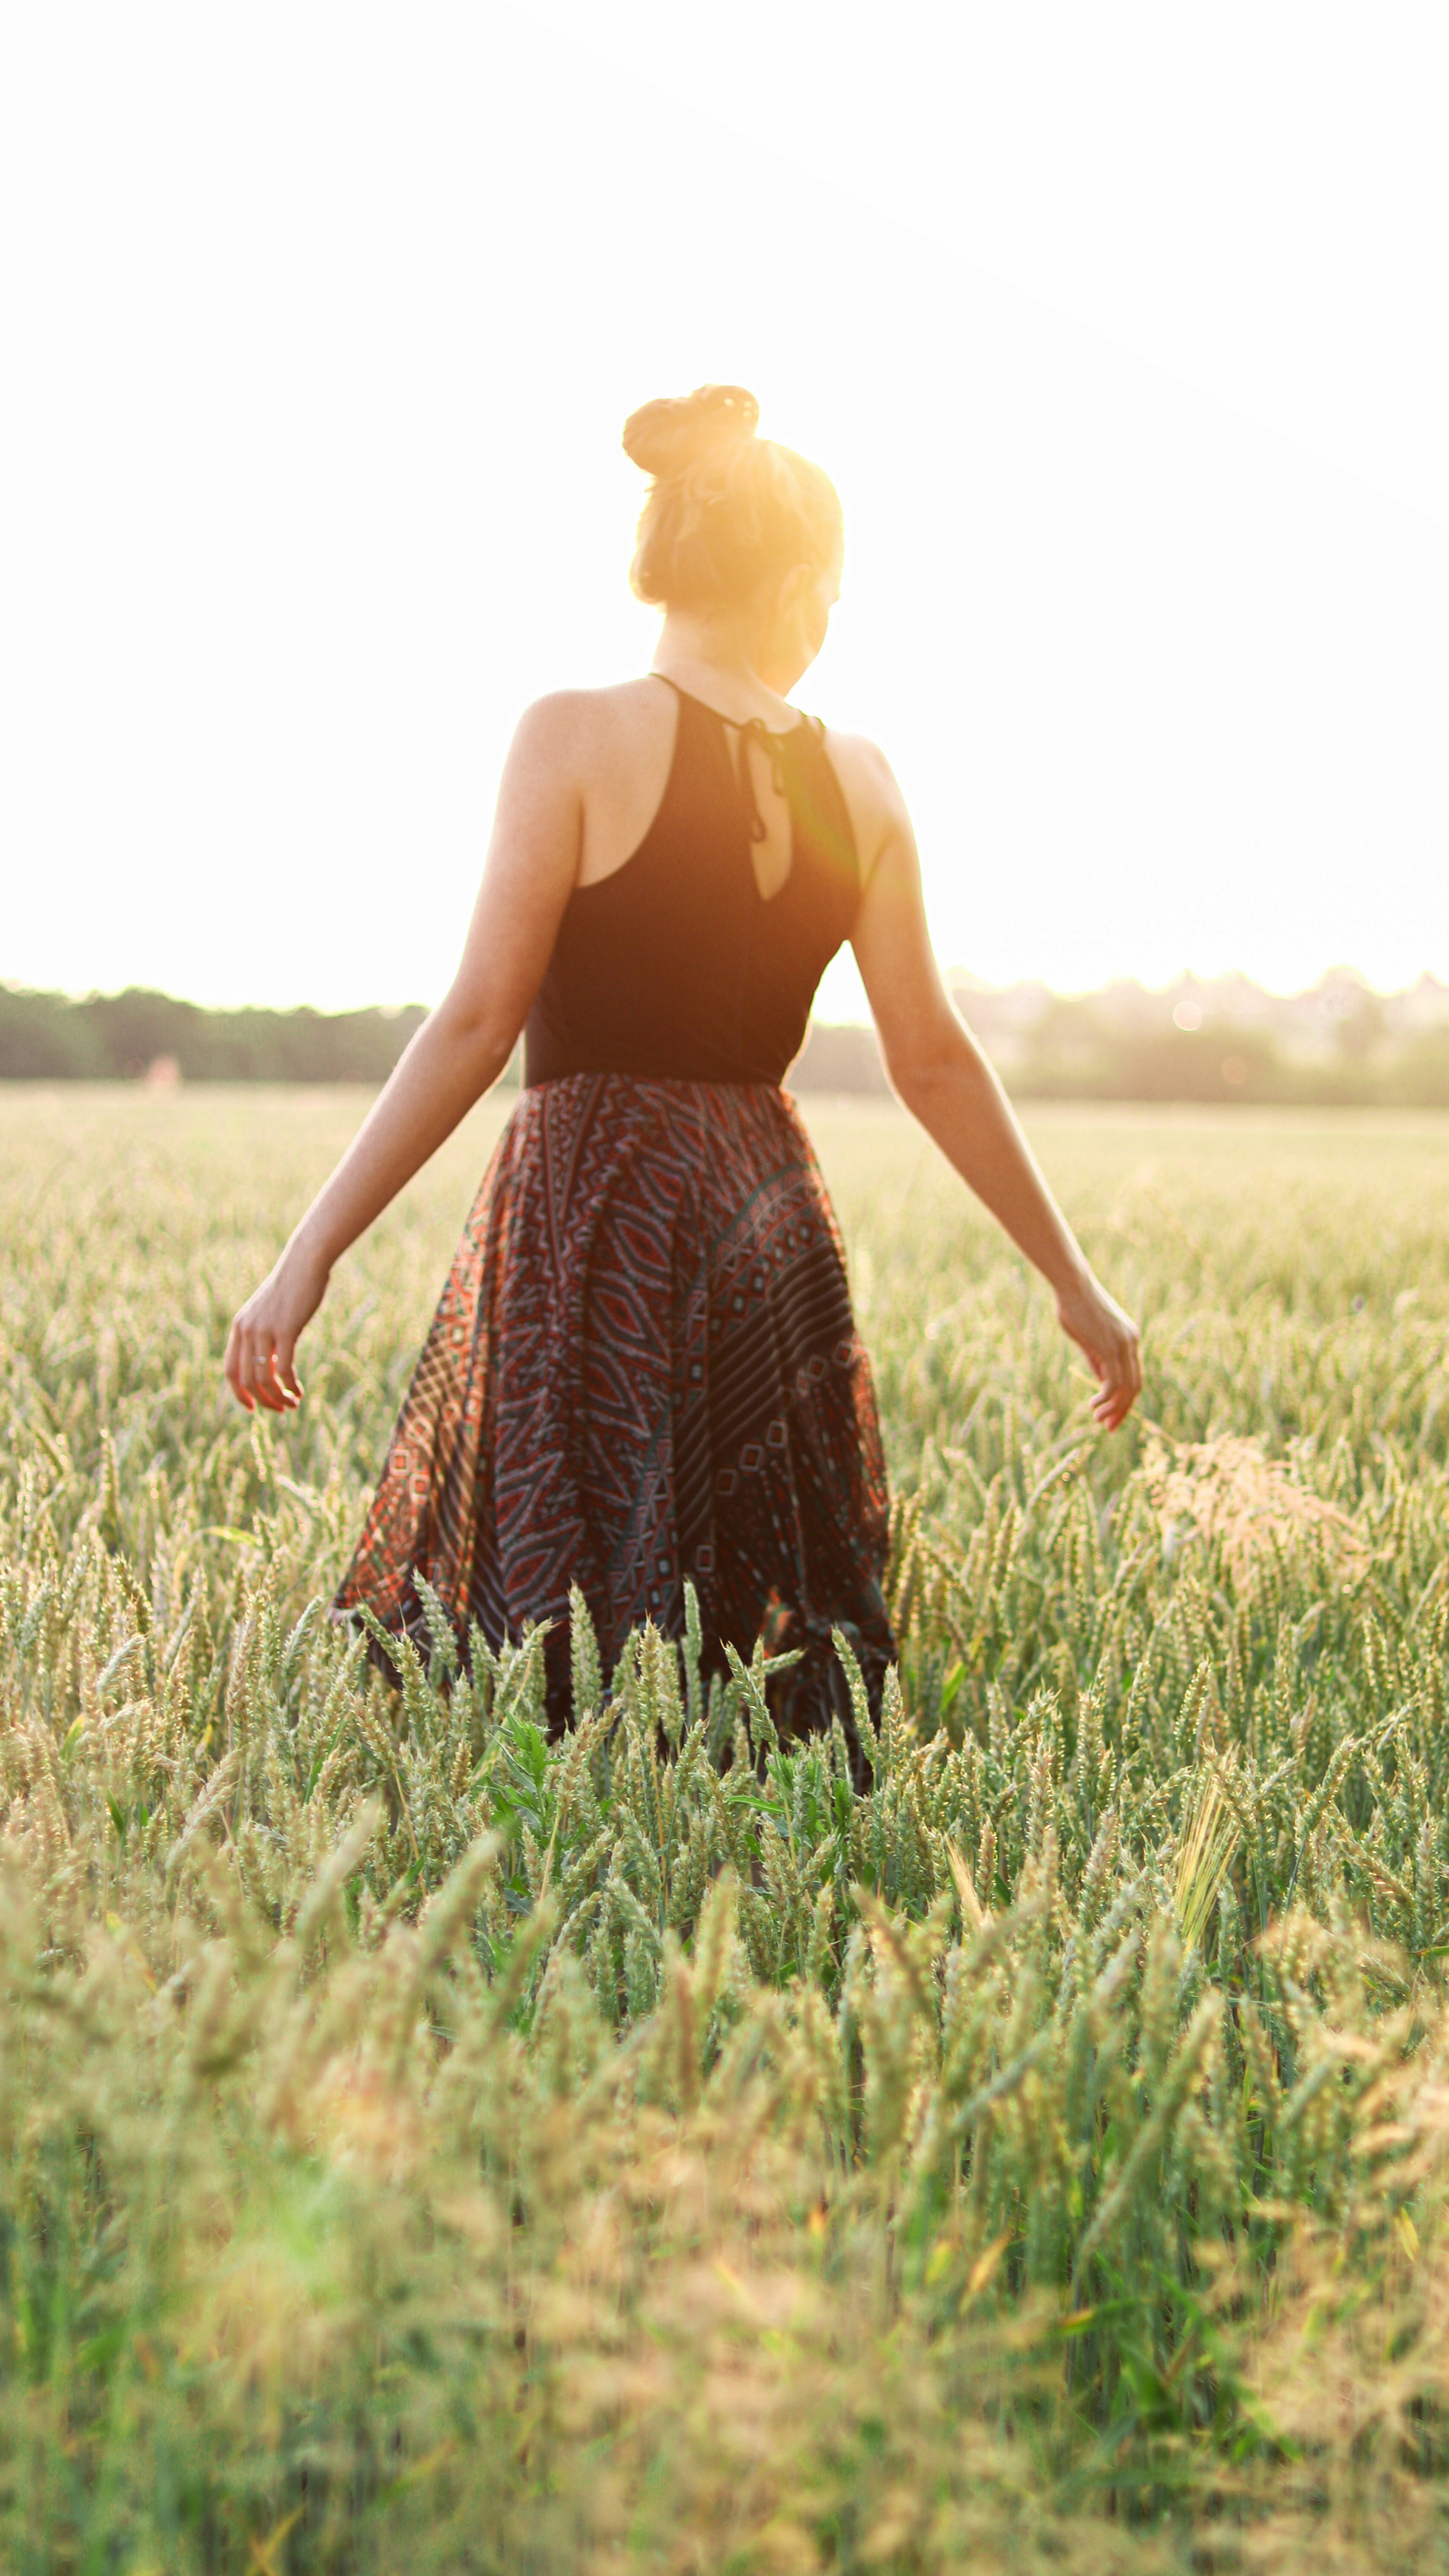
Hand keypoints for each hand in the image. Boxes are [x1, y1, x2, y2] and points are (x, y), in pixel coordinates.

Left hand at [223, 1242, 329, 1413]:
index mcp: (239, 1327)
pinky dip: (291, 1386)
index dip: (238, 1394)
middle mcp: (246, 1330)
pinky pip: (285, 1368)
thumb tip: (270, 1367)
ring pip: (264, 1378)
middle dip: (263, 1401)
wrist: (305, 1263)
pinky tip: (300, 1391)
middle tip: (281, 1410)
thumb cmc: (292, 1288)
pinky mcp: (285, 1330)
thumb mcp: (270, 1314)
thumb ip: (264, 1338)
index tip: (253, 1407)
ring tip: (292, 1404)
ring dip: (278, 1397)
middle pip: (246, 1380)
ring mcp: (264, 1330)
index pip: (230, 1370)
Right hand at [1055, 1270, 1141, 1431]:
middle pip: (1135, 1386)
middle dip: (1123, 1410)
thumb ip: (1097, 1359)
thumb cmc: (1075, 1307)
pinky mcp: (1111, 1348)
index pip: (1134, 1376)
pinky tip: (1094, 1405)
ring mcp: (1124, 1346)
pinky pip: (1114, 1382)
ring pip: (1127, 1388)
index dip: (1125, 1398)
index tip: (1111, 1414)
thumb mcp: (1088, 1338)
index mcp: (1129, 1339)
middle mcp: (1132, 1343)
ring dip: (1114, 1408)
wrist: (1072, 1286)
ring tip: (1099, 1420)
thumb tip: (1102, 1381)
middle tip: (1109, 1426)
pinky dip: (1106, 1398)